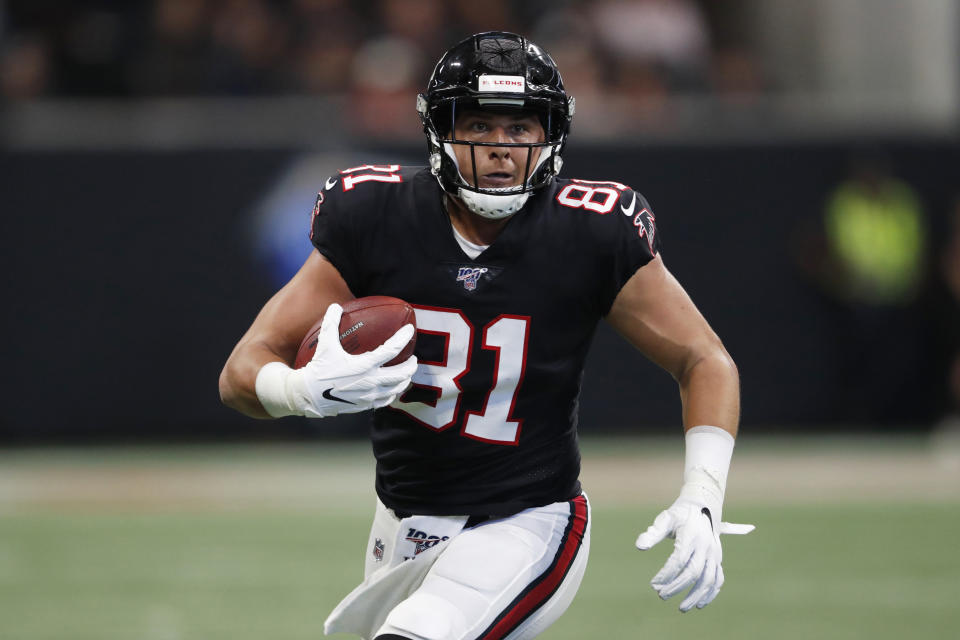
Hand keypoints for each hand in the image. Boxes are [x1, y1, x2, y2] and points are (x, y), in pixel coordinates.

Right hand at [285, 303, 416, 416]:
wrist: (308, 395)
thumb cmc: (318, 368)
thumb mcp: (325, 344)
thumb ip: (331, 323)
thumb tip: (335, 306)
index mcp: (364, 364)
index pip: (391, 350)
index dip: (403, 338)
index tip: (410, 331)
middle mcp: (370, 381)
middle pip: (401, 373)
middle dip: (411, 365)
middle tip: (414, 359)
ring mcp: (369, 395)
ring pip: (397, 388)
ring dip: (405, 380)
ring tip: (407, 374)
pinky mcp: (365, 405)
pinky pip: (386, 400)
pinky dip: (393, 393)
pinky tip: (393, 389)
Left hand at [636, 483, 753, 611]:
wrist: (703, 507)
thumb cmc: (680, 515)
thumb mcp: (665, 519)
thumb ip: (653, 532)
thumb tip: (639, 546)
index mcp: (692, 535)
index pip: (679, 559)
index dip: (666, 573)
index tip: (653, 583)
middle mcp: (706, 546)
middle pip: (694, 571)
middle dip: (677, 586)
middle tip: (661, 595)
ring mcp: (715, 554)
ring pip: (709, 579)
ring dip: (696, 596)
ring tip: (681, 608)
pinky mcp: (718, 559)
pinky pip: (718, 579)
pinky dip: (711, 593)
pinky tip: (699, 604)